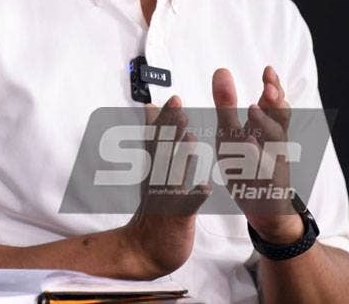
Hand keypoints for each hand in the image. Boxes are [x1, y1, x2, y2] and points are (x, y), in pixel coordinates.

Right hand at [123, 95, 210, 276]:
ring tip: (190, 138)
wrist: (144, 249)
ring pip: (173, 174)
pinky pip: (186, 206)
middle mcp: (157, 181)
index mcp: (154, 170)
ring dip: (181, 155)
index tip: (172, 99)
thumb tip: (150, 110)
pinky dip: (194, 197)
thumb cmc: (154, 209)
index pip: (157, 139)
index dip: (164, 119)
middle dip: (171, 128)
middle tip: (179, 107)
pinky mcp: (176, 217)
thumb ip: (154, 139)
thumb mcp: (151, 171)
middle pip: (163, 149)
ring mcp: (165, 198)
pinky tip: (205, 188)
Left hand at [211, 66, 303, 243]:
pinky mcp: (268, 181)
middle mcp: (274, 141)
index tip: (268, 69)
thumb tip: (222, 70)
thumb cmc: (245, 163)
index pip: (273, 102)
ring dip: (265, 123)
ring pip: (275, 140)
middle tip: (268, 86)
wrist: (263, 205)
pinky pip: (264, 168)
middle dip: (275, 100)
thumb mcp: (231, 132)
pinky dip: (257, 155)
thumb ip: (227, 104)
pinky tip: (248, 143)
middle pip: (281, 117)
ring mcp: (273, 161)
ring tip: (253, 108)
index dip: (273, 85)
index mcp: (265, 127)